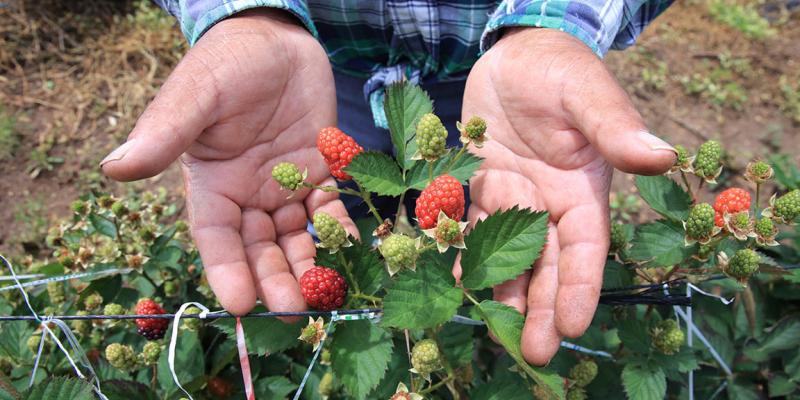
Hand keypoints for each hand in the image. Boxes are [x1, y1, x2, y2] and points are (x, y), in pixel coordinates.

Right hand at [101, 10, 356, 315]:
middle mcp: (248, 195)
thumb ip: (164, 133)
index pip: (216, 238)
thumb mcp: (195, 96)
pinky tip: (352, 252)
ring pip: (296, 237)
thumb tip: (113, 168)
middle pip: (260, 248)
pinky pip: (330, 210)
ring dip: (309, 266)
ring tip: (324, 294)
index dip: (226, 271)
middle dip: (275, 279)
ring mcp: (285, 187)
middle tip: (294, 309)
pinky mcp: (319, 173)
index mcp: (212, 185)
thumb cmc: (227, 64)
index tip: (238, 304)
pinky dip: (340, 232)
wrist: (277, 40)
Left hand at [460, 28, 675, 364]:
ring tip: (492, 327)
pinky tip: (454, 280)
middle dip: (541, 307)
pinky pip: (470, 228)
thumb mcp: (588, 93)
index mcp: (583, 191)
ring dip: (501, 291)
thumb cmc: (559, 70)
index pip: (586, 249)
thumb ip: (614, 127)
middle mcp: (550, 204)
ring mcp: (514, 199)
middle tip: (534, 352)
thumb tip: (659, 156)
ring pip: (507, 255)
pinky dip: (462, 253)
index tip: (573, 324)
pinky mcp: (480, 188)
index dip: (579, 287)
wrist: (514, 56)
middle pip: (546, 265)